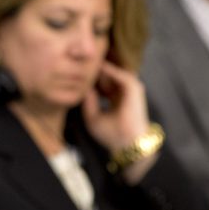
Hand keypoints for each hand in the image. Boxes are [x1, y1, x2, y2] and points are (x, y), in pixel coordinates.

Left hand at [82, 61, 154, 182]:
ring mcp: (130, 90)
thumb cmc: (111, 134)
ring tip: (85, 67)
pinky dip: (108, 70)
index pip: (101, 85)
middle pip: (106, 77)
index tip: (73, 75)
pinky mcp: (134, 88)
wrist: (127, 143)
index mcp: (115, 101)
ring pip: (112, 73)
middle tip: (77, 66)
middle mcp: (123, 93)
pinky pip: (119, 74)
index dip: (89, 80)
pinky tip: (96, 70)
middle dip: (93, 72)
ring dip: (100, 69)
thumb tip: (82, 87)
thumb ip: (87, 101)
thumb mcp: (92, 116)